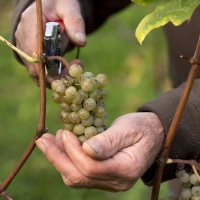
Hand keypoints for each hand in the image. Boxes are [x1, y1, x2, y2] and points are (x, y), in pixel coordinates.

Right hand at [15, 0, 85, 85]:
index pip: (33, 51)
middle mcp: (23, 37)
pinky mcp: (31, 55)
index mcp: (31, 22)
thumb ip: (75, 22)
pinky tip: (67, 69)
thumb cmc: (59, 4)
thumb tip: (81, 42)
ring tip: (74, 68)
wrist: (50, 7)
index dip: (47, 66)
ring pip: (37, 73)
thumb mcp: (69, 7)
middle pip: (34, 66)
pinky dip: (54, 75)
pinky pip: (40, 71)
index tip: (66, 71)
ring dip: (57, 76)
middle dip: (56, 75)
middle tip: (75, 69)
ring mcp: (25, 48)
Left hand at [35, 112, 163, 190]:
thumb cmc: (142, 128)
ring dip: (59, 159)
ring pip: (77, 178)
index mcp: (126, 169)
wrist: (152, 134)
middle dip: (57, 158)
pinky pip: (81, 173)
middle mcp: (117, 182)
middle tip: (42, 141)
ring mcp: (110, 182)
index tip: (63, 133)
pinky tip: (61, 146)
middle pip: (79, 177)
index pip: (91, 167)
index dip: (73, 151)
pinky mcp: (104, 177)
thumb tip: (87, 149)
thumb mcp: (128, 128)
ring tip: (48, 142)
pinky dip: (68, 160)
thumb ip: (110, 140)